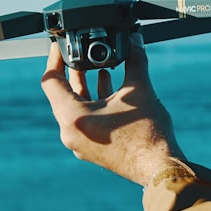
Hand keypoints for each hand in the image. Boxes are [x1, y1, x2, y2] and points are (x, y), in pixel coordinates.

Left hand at [41, 33, 185, 184]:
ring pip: (75, 107)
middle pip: (62, 94)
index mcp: (72, 118)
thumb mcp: (139, 90)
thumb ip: (135, 60)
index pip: (51, 81)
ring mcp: (80, 143)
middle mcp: (70, 133)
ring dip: (86, 86)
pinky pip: (85, 120)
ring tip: (98, 66)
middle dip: (73, 71)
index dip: (55, 60)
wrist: (160, 169)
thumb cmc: (148, 135)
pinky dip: (93, 102)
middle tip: (80, 52)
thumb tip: (134, 41)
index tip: (61, 47)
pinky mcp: (92, 148)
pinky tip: (108, 87)